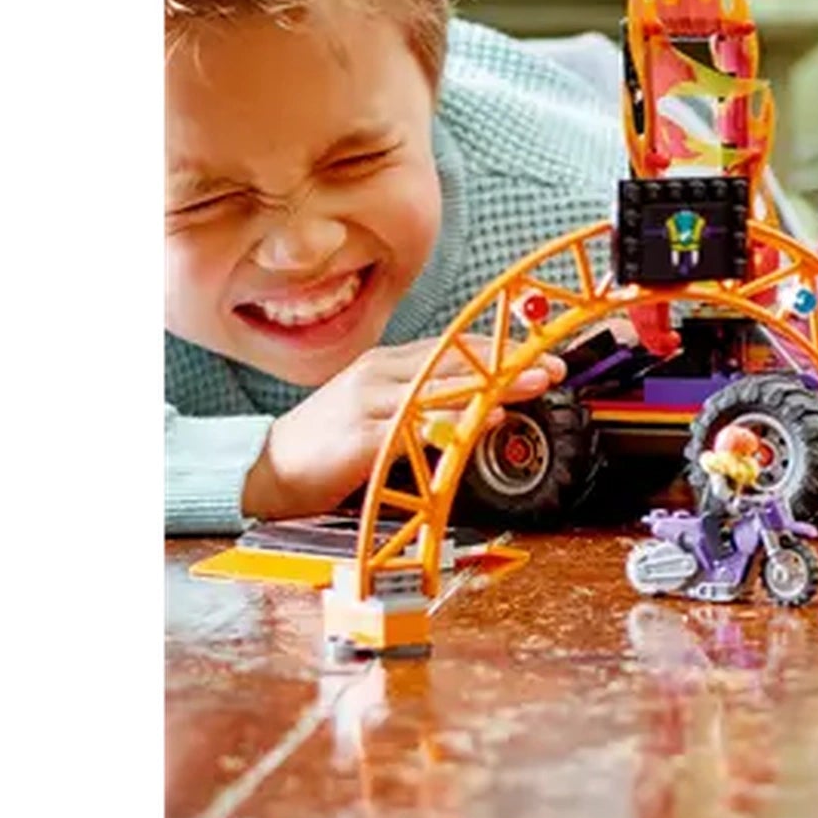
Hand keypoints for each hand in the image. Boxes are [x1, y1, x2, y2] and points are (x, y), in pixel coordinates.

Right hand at [241, 337, 565, 520]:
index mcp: (385, 365)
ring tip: (531, 386)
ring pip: (440, 387)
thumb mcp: (382, 412)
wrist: (266, 469)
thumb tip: (486, 404)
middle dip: (506, 363)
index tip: (539, 353)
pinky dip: (453, 423)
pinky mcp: (361, 438)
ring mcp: (369, 403)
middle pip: (453, 361)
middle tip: (551, 367)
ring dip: (491, 386)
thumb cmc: (328, 443)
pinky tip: (482, 422)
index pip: (451, 348)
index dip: (498, 349)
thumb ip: (426, 403)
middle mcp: (379, 374)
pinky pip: (416, 427)